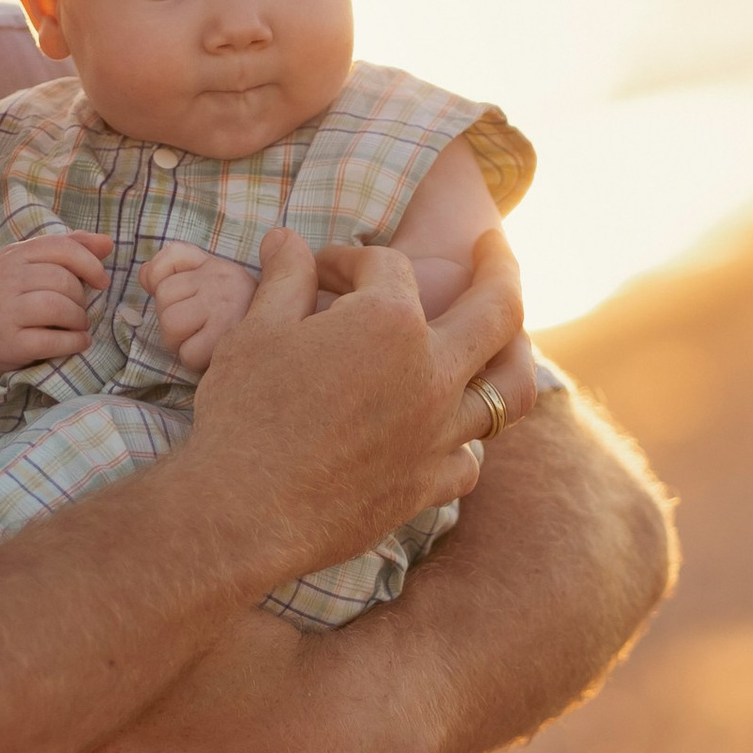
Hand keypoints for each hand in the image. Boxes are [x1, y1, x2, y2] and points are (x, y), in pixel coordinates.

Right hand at [0, 229, 110, 376]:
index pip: (61, 247)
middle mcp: (4, 279)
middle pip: (61, 280)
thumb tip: (106, 242)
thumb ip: (72, 249)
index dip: (89, 263)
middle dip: (81, 297)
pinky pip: (52, 340)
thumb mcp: (36, 266)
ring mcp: (3, 312)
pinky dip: (74, 342)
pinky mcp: (8, 342)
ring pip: (57, 307)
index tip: (101, 281)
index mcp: (13, 255)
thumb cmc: (17, 297)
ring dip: (79, 319)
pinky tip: (79, 342)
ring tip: (79, 325)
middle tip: (80, 309)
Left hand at [142, 242, 259, 370]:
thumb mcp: (208, 282)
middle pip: (163, 297)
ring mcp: (226, 307)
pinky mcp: (229, 338)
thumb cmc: (237, 315)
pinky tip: (212, 354)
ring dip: (180, 341)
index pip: (170, 257)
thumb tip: (144, 275)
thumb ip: (172, 268)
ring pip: (170, 324)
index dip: (162, 281)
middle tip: (197, 327)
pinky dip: (195, 359)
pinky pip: (187, 353)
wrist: (282, 337)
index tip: (182, 297)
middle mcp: (223, 278)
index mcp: (215, 264)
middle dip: (171, 319)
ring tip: (202, 340)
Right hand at [181, 224, 524, 593]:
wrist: (241, 513)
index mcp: (390, 322)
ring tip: (508, 343)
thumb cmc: (244, 413)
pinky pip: (469, 459)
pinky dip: (465, 440)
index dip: (349, 258)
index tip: (318, 270)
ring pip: (510, 391)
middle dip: (500, 267)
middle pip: (499, 312)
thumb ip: (285, 279)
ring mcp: (438, 435)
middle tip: (493, 245)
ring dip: (511, 358)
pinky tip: (450, 431)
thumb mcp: (256, 330)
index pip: (388, 266)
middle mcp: (432, 374)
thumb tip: (286, 239)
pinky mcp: (426, 486)